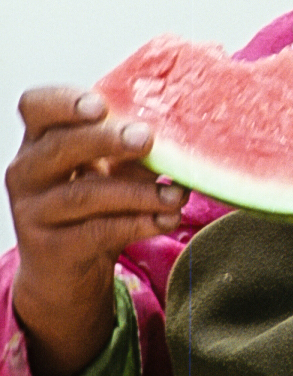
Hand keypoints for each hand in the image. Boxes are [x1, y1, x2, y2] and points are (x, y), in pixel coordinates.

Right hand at [6, 87, 187, 375]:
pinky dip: (137, 224)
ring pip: (84, 195)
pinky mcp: (51, 248)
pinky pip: (97, 232)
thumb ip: (129, 146)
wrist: (66, 273)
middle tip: (146, 139)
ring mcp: (33, 211)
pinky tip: (166, 219)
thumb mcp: (107, 170)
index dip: (65, 102)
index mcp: (40, 139)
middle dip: (106, 140)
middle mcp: (28, 171)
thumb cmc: (93, 207)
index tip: (101, 106)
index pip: (36, 106)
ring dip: (137, 192)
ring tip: (176, 194)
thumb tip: (180, 129)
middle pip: (60, 146)